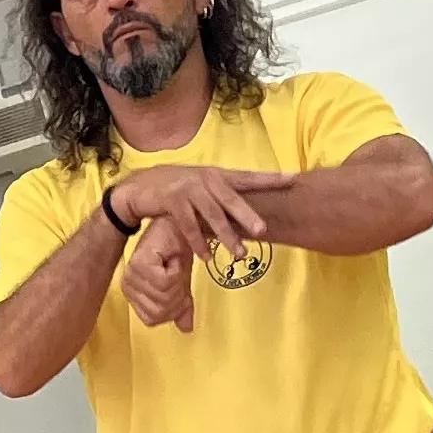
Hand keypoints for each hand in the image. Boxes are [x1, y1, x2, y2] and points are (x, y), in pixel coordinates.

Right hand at [110, 165, 294, 257]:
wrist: (139, 187)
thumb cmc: (174, 188)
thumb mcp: (201, 185)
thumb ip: (222, 193)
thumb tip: (248, 207)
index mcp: (217, 175)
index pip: (248, 177)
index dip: (271, 178)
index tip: (293, 179)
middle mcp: (206, 179)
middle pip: (231, 199)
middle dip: (247, 215)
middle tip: (263, 230)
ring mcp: (189, 190)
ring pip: (212, 215)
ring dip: (226, 236)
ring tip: (239, 253)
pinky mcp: (172, 202)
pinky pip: (189, 226)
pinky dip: (198, 243)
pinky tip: (206, 257)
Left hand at [122, 217, 197, 331]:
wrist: (178, 228)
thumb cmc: (177, 253)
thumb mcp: (181, 285)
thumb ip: (181, 307)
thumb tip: (187, 329)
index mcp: (134, 296)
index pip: (154, 320)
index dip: (173, 308)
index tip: (178, 287)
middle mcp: (128, 288)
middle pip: (161, 310)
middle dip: (178, 294)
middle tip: (178, 272)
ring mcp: (131, 276)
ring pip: (165, 296)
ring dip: (179, 280)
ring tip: (174, 263)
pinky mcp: (139, 265)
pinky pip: (166, 282)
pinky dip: (176, 269)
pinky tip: (172, 257)